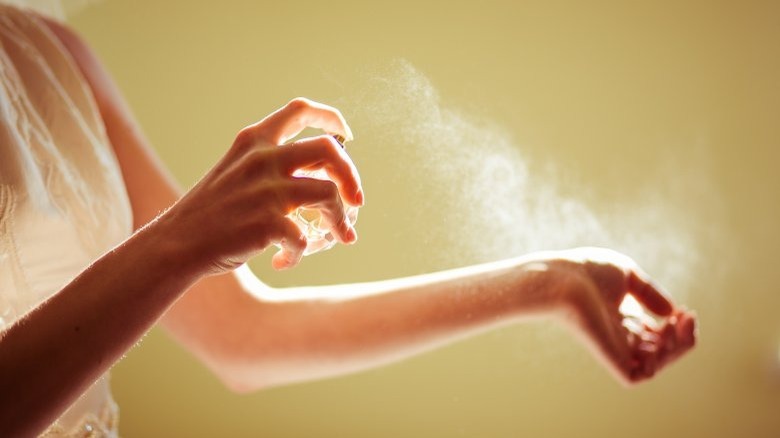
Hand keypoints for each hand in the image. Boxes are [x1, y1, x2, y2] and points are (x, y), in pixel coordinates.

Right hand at [155, 98, 363, 273]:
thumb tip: (329, 180)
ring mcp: (265, 191)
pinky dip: (300, 254)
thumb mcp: (236, 172)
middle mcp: (262, 160)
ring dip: (340, 221)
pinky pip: (305, 239)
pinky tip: (283, 262)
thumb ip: (274, 167)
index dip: (330, 118)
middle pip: (329, 151)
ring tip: (336, 240)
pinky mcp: (267, 224)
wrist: (176, 245)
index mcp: (254, 141)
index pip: (300, 111)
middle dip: (352, 176)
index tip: (345, 135)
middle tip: (357, 201)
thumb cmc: (211, 213)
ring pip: (330, 194)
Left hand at [546, 247, 696, 384]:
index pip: (656, 333)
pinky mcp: (609, 358)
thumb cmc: (587, 271)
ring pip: (657, 364)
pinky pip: (640, 376)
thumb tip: (672, 313)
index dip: (677, 326)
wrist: (561, 279)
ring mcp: (615, 347)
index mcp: (622, 317)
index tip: (685, 311)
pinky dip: (660, 362)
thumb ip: (650, 293)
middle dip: (683, 337)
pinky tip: (661, 338)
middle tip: (687, 317)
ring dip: (678, 348)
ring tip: (677, 324)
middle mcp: (620, 335)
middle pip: (661, 350)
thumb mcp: (627, 274)